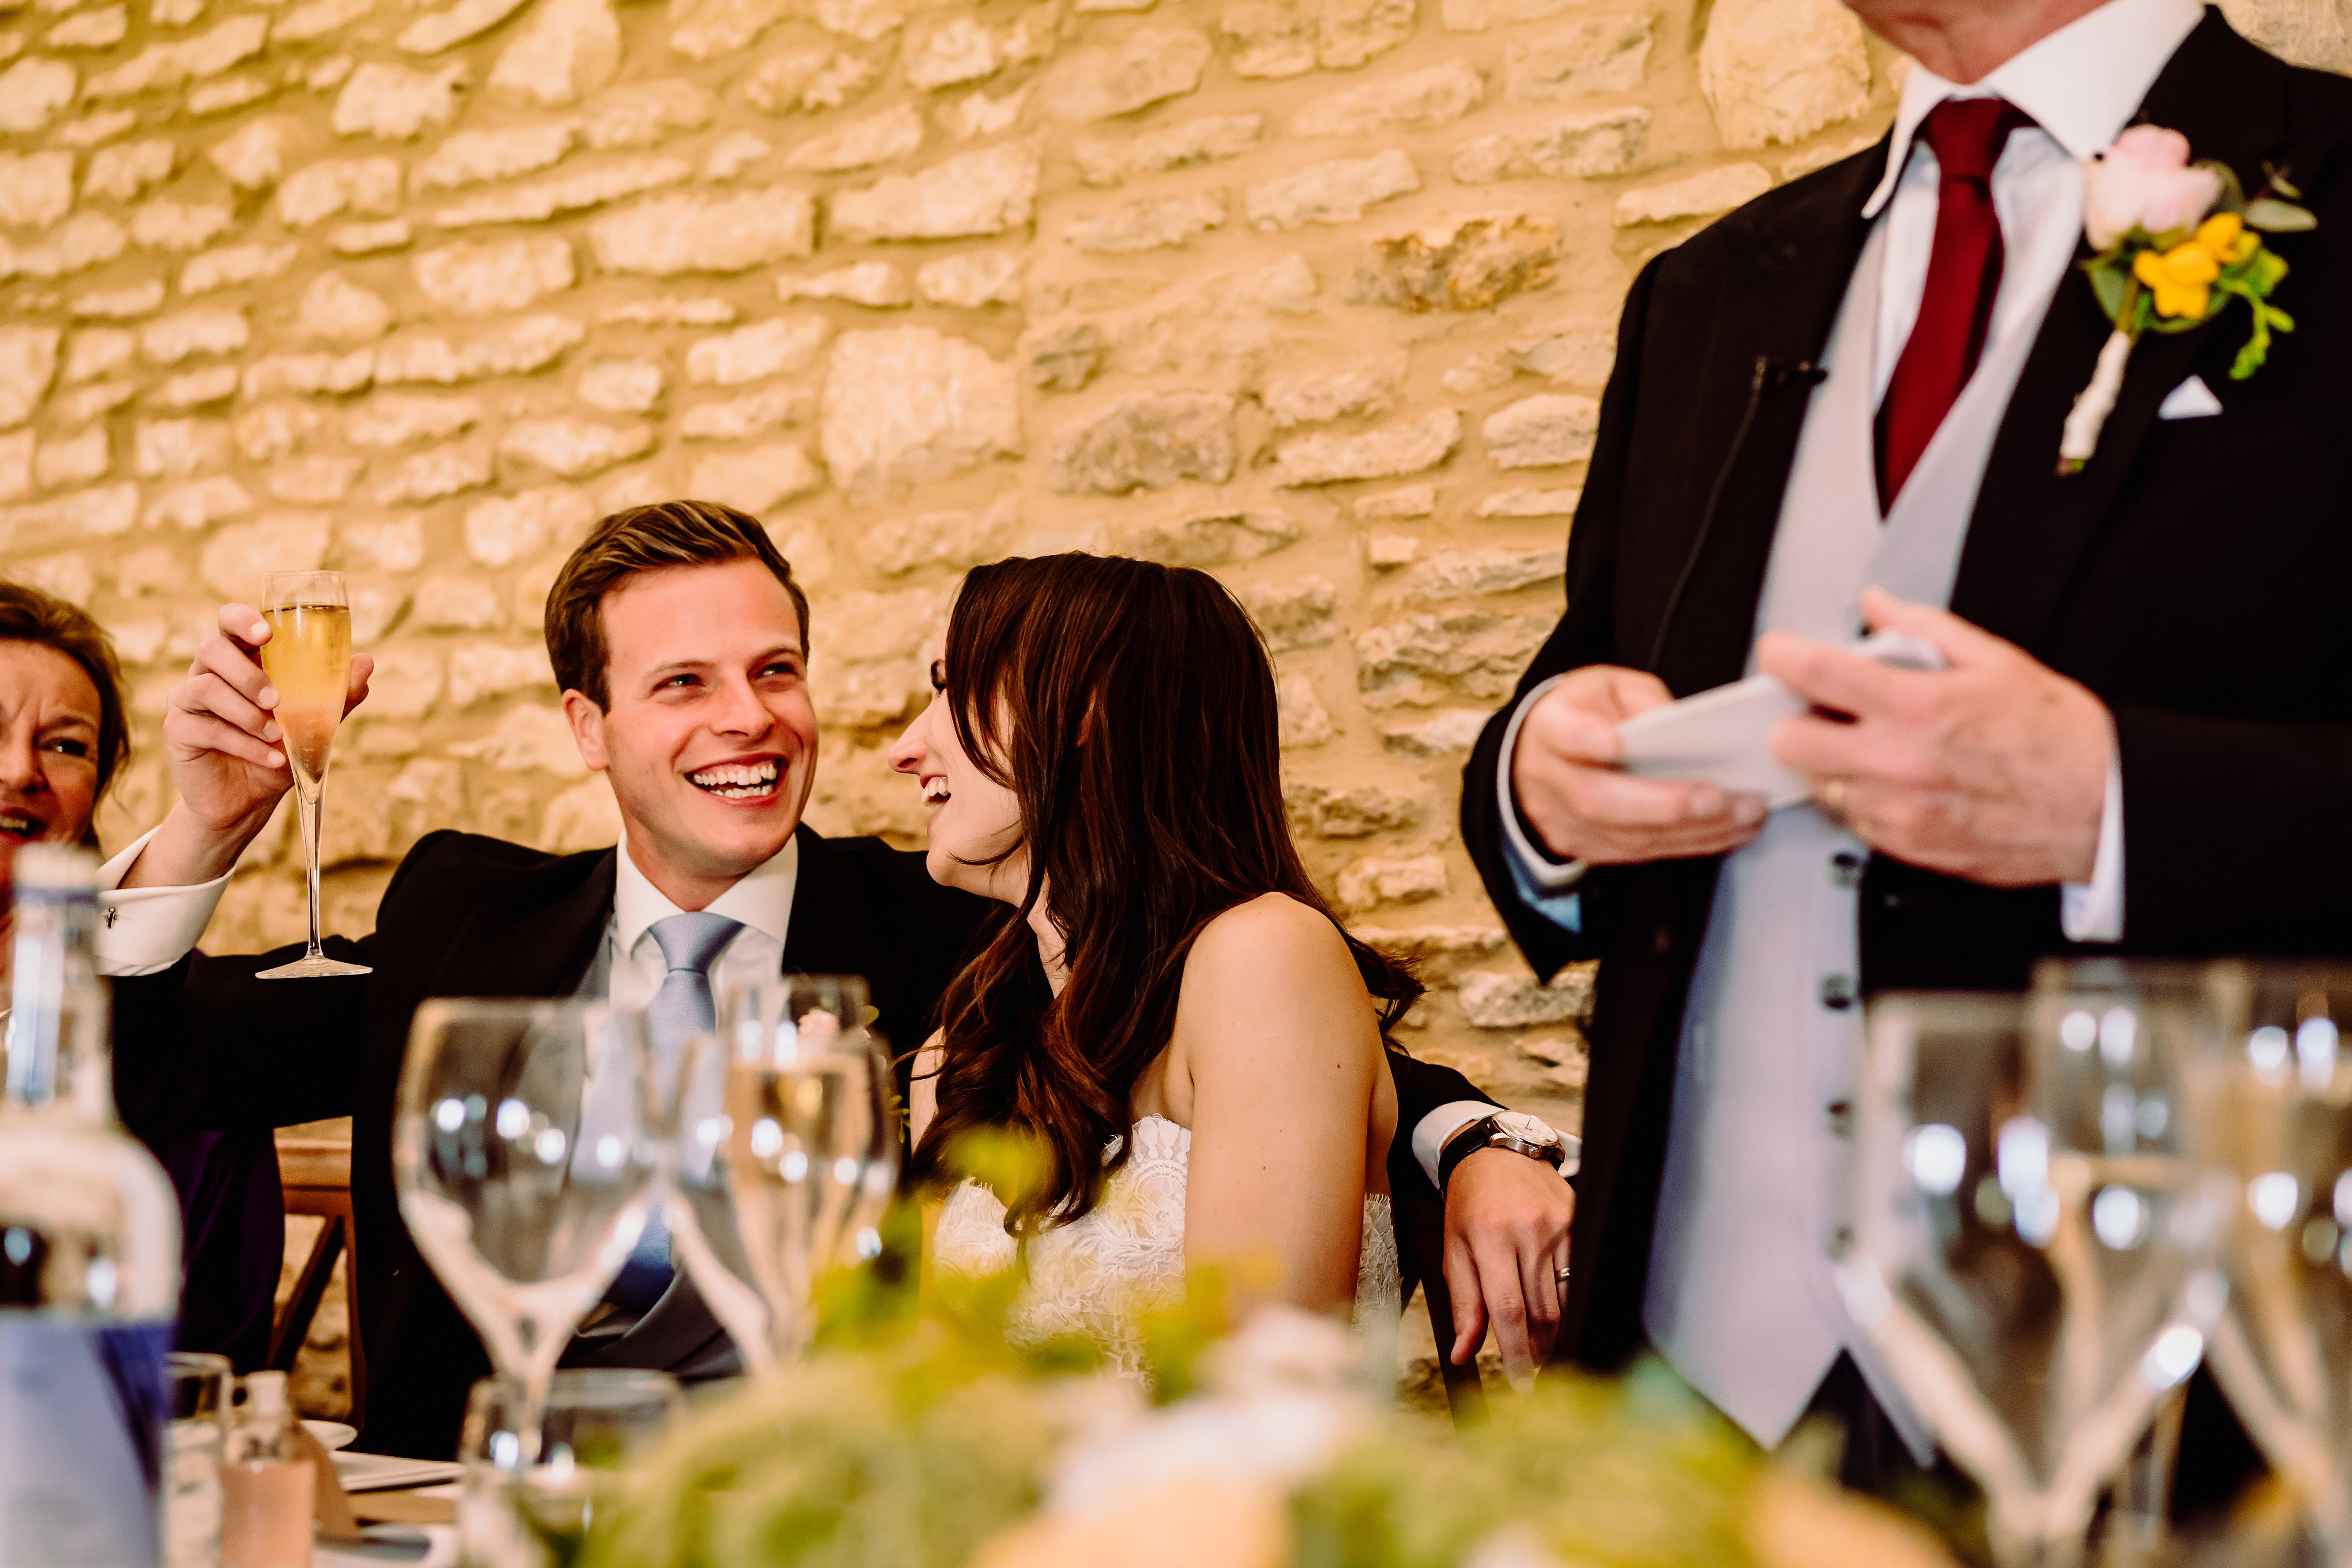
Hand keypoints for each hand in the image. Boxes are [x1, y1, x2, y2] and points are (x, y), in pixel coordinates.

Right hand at [121, 605, 372, 887]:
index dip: (243, 619)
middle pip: (212, 650)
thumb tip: (366, 662)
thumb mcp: (314, 724)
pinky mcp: (178, 730)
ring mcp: (188, 700)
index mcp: (241, 660)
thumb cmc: (280, 749)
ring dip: (246, 713)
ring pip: (205, 687)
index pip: (230, 622)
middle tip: (276, 700)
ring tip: (276, 736)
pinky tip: (271, 759)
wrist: (249, 801)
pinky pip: (204, 727)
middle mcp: (208, 673)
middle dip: (247, 674)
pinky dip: (243, 744)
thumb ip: (337, 695)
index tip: (266, 633)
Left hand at [1441, 1145, 1575, 1389]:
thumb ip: (1463, 1305)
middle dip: (1539, 1351)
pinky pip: (1581, 1274)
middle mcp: (1528, 1231)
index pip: (1509, 1311)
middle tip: (1531, 1371)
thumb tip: (1462, 1355)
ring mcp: (1559, 1225)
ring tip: (1542, 1348)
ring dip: (1557, 1333)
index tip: (1521, 1385)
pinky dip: (1572, 1302)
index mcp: (1490, 1238)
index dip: (1517, 1355)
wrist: (1497, 1154)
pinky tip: (1560, 1314)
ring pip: (1567, 1299)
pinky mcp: (1579, 1220)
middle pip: (1543, 1312)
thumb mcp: (1453, 1250)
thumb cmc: (1469, 1205)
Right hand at [1511, 665, 1767, 864]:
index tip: (1621, 742)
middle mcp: (1550, 779)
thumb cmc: (1584, 713)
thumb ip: (1643, 701)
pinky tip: (1728, 831)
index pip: (1567, 735)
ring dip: (1693, 829)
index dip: (1591, 741)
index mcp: (1552, 726)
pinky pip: (1640, 854)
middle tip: (1719, 798)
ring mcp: (1563, 820)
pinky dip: (1689, 844)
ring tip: (1745, 813)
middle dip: (1665, 803)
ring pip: (1628, 836)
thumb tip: (1683, 731)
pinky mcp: (1584, 847)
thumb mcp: (1610, 686)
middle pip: (1601, 799)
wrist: (1540, 754)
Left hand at [1758, 587, 2110, 886]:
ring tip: (1871, 747)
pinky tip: (1895, 783)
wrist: (2102, 807)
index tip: (1777, 653)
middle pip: (1790, 742)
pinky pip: (1852, 821)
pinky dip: (1860, 801)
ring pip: (1817, 786)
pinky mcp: (1906, 847)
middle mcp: (1897, 762)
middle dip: (1797, 721)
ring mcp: (1897, 810)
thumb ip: (1922, 628)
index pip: (1814, 674)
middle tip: (1823, 711)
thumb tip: (1878, 606)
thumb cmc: (2059, 738)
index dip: (1781, 657)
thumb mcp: (1994, 660)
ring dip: (1831, 765)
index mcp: (1916, 706)